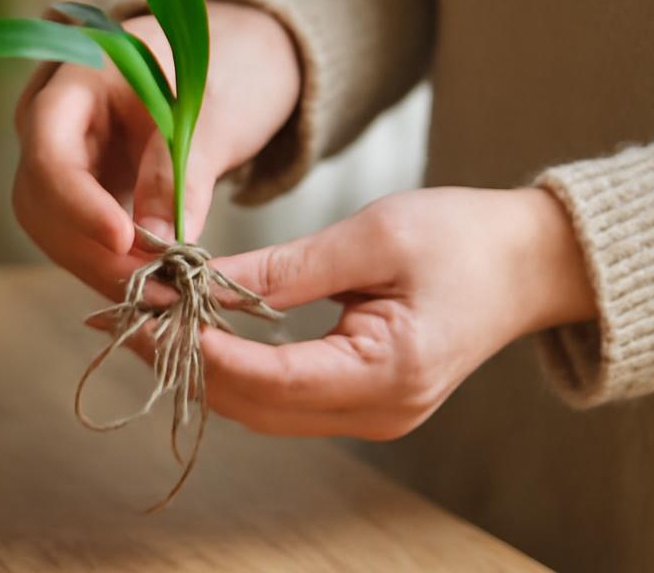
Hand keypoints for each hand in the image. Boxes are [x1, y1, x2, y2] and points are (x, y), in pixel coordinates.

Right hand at [12, 0, 299, 299]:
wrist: (235, 60)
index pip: (49, 148)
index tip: (125, 241)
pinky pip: (77, 235)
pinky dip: (111, 265)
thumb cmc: (226, 65)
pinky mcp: (78, 188)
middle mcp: (51, 118)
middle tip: (159, 289)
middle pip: (41, 198)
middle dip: (94, 251)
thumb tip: (158, 246)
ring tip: (166, 294)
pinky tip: (154, 284)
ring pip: (52, 228)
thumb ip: (182, 172)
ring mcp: (59, 154)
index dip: (78, 202)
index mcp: (76, 76)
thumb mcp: (214, 113)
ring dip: (102, 269)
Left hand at [107, 187, 597, 438]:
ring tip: (141, 317)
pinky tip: (194, 329)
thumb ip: (283, 268)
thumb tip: (195, 278)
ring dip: (199, 365)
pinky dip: (233, 366)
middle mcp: (377, 412)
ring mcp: (372, 416)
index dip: (193, 344)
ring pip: (261, 409)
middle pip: (253, 405)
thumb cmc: (465, 237)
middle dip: (181, 360)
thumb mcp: (370, 237)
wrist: (536, 263)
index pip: (264, 376)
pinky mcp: (364, 402)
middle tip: (117, 313)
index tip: (138, 306)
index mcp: (387, 372)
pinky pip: (282, 398)